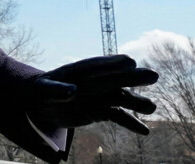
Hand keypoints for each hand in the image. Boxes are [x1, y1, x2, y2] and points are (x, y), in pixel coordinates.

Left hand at [28, 55, 158, 133]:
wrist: (43, 103)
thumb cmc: (41, 91)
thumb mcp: (44, 90)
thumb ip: (57, 90)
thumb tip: (72, 91)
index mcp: (80, 70)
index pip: (99, 66)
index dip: (113, 64)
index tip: (130, 62)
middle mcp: (95, 81)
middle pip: (117, 79)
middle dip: (134, 78)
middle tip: (153, 76)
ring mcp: (100, 95)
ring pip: (122, 98)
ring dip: (136, 103)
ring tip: (151, 108)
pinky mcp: (101, 111)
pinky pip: (119, 117)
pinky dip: (131, 124)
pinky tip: (145, 132)